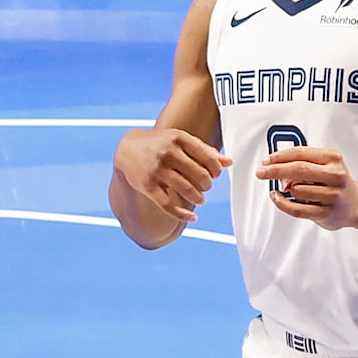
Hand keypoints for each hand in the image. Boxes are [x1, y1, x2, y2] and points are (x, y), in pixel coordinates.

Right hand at [114, 127, 229, 225]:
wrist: (128, 149)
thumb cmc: (161, 144)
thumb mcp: (182, 141)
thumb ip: (205, 150)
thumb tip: (229, 162)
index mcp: (180, 139)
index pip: (210, 160)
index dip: (217, 172)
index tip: (213, 175)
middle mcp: (168, 153)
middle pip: (201, 177)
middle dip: (207, 186)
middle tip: (205, 187)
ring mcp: (157, 170)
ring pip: (188, 191)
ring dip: (199, 199)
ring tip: (199, 199)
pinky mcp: (148, 185)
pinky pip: (168, 205)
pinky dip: (183, 215)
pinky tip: (192, 218)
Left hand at [258, 145, 357, 229]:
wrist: (356, 205)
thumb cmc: (336, 183)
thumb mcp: (325, 164)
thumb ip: (303, 162)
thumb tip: (276, 166)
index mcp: (333, 159)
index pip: (301, 153)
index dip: (280, 156)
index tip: (266, 160)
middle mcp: (335, 176)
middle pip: (298, 169)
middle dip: (275, 170)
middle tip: (261, 172)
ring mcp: (332, 195)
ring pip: (296, 189)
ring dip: (286, 189)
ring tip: (288, 188)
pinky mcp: (326, 213)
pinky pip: (296, 209)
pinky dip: (282, 203)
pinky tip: (277, 198)